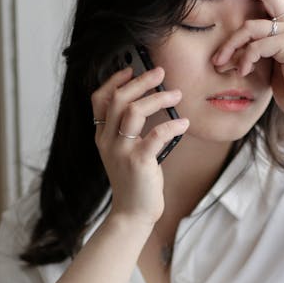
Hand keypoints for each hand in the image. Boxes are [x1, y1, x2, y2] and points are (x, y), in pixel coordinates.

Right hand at [90, 65, 188, 226]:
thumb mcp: (124, 153)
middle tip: (161, 73)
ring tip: (177, 94)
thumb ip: (128, 131)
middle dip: (141, 81)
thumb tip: (150, 103)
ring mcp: (121, 151)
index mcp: (102, 136)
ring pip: (134, 111)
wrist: (132, 214)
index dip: (114, 80)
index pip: (99, 99)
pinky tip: (184, 122)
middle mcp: (107, 141)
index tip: (131, 69)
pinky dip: (172, 125)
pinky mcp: (139, 162)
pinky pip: (157, 134)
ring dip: (158, 98)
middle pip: (119, 99)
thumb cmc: (134, 182)